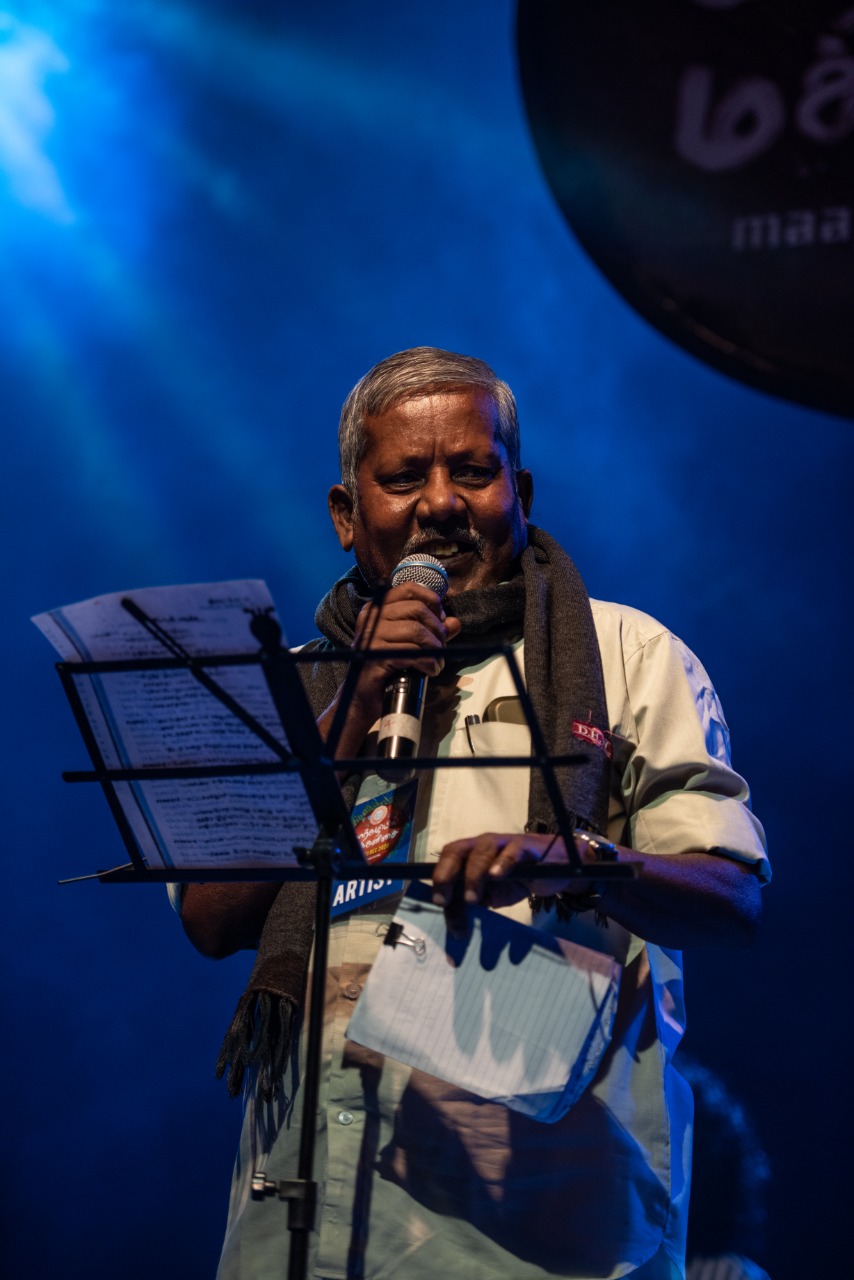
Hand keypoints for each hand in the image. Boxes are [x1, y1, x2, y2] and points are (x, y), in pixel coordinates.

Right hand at [349, 582, 461, 724]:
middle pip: (417, 610)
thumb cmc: (388, 666)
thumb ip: (431, 631)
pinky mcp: (376, 655)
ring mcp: (371, 636)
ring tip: (438, 662)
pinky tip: (431, 670)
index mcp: (378, 608)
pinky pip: (412, 653)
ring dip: (435, 649)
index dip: (431, 601)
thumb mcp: (412, 644)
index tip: (440, 619)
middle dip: (437, 629)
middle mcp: (372, 617)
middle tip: (442, 647)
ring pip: (417, 631)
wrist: (364, 695)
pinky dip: (429, 663)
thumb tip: (454, 622)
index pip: (409, 589)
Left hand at [431, 831, 602, 936]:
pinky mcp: (525, 846)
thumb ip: (474, 901)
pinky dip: (503, 862)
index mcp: (470, 854)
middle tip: (446, 900)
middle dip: (447, 874)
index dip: (439, 878)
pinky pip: (512, 851)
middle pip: (457, 850)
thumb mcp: (492, 895)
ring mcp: (504, 843)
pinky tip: (496, 876)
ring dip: (473, 874)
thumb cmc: (518, 879)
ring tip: (472, 898)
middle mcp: (483, 844)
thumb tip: (455, 921)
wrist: (555, 869)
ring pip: (482, 849)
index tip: (439, 902)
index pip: (448, 859)